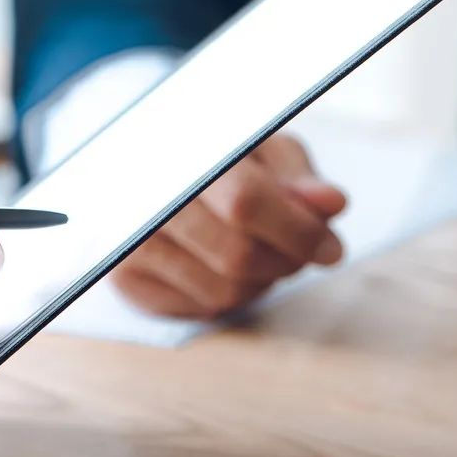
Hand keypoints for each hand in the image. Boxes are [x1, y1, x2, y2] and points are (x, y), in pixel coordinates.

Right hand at [110, 134, 344, 317]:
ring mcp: (129, 240)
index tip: (329, 247)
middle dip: (285, 261)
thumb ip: (297, 176)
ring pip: (223, 291)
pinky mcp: (125, 277)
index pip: (245, 202)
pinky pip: (201, 309)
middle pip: (237, 255)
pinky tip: (228, 266)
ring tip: (263, 252)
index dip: (296, 230)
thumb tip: (330, 203)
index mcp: (181, 147)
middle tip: (301, 250)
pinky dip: (230, 296)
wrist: (144, 169)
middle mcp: (144, 194)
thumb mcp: (259, 148)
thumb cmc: (214, 155)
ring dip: (261, 282)